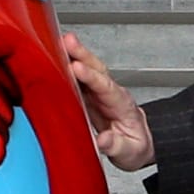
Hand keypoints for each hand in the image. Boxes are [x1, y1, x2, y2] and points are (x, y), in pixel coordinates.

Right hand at [66, 34, 153, 172]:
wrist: (136, 147)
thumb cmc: (134, 147)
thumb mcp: (129, 152)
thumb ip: (116, 146)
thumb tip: (103, 140)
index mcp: (123, 106)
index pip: (107, 87)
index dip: (90, 77)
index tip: (76, 67)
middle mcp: (111, 95)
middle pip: (98, 70)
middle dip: (82, 54)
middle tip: (68, 41)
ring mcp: (99, 94)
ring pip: (88, 70)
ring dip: (74, 55)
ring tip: (59, 42)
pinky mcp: (89, 97)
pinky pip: (78, 79)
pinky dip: (67, 66)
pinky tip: (56, 58)